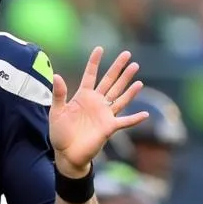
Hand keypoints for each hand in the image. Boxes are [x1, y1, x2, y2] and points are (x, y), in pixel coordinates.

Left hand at [49, 47, 148, 176]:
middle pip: (110, 82)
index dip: (94, 63)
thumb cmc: (60, 134)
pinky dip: (135, 119)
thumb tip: (57, 75)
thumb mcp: (56, 112)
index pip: (90, 76)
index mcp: (82, 97)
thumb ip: (58, 95)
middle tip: (128, 55)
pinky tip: (146, 114)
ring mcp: (104, 114)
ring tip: (136, 72)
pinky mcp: (109, 127)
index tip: (100, 49)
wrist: (67, 154)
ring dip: (129, 86)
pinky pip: (125, 122)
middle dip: (118, 69)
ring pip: (119, 96)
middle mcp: (96, 103)